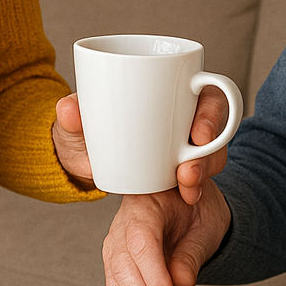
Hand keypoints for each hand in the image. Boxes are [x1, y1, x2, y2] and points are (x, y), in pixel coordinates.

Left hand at [52, 87, 231, 204]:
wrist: (85, 159)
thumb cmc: (85, 132)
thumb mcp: (75, 124)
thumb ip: (70, 115)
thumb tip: (69, 109)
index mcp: (167, 89)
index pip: (208, 92)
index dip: (212, 112)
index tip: (199, 134)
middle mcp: (184, 114)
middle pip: (216, 127)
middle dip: (210, 150)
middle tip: (187, 171)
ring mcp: (186, 143)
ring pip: (213, 152)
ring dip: (205, 170)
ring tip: (187, 188)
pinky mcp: (183, 170)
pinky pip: (201, 175)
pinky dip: (198, 186)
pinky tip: (188, 197)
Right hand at [102, 184, 231, 285]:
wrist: (186, 203)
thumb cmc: (195, 209)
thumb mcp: (205, 226)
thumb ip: (191, 254)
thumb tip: (181, 282)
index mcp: (146, 205)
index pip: (141, 240)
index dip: (152, 272)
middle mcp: (123, 224)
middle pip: (125, 267)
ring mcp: (115, 245)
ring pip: (118, 284)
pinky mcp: (116, 264)